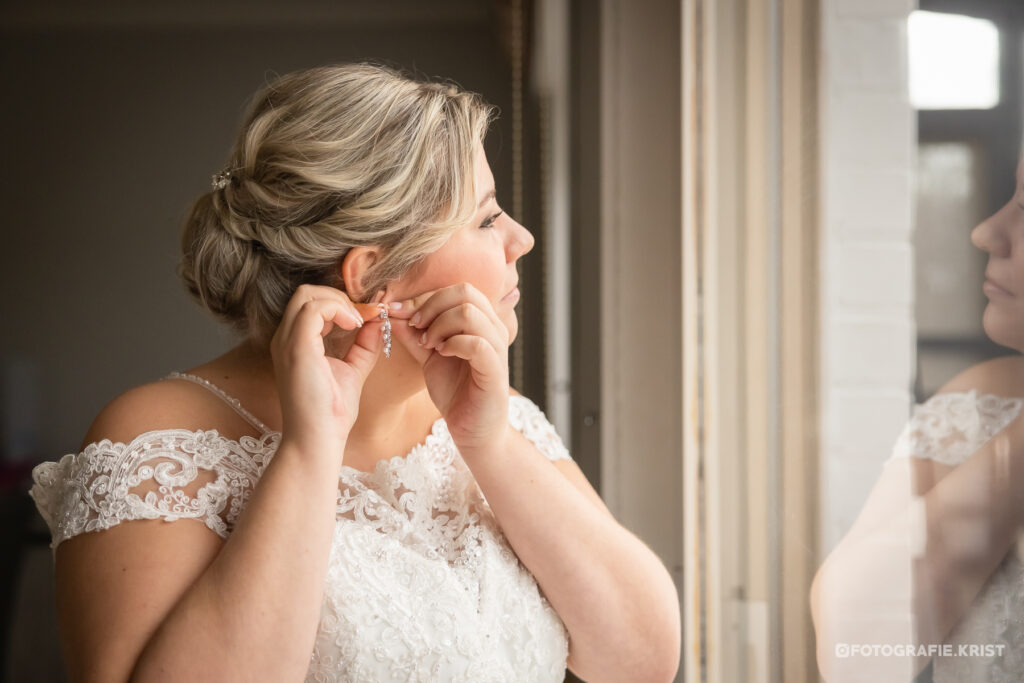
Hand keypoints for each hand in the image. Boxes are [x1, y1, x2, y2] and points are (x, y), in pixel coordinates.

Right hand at [269, 285, 385, 460]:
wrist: (317, 439)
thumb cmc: (331, 412)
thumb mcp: (352, 370)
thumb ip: (363, 345)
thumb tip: (378, 321)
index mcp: (295, 342)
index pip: (312, 303)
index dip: (343, 303)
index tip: (370, 316)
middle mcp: (285, 338)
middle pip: (307, 292)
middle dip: (340, 297)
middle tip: (365, 316)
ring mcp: (287, 341)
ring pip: (308, 294)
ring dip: (340, 301)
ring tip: (359, 322)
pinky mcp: (297, 347)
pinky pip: (314, 308)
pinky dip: (338, 310)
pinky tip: (355, 326)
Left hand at [385, 283, 510, 454]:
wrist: (472, 429)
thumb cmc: (455, 392)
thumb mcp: (428, 357)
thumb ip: (414, 334)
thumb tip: (391, 311)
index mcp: (481, 321)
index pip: (456, 289)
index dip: (425, 297)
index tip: (400, 313)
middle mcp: (493, 328)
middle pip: (465, 292)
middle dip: (431, 306)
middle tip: (415, 327)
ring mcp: (497, 348)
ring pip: (469, 313)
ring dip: (440, 325)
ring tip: (428, 344)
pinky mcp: (495, 370)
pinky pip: (476, 343)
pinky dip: (453, 344)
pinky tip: (441, 354)